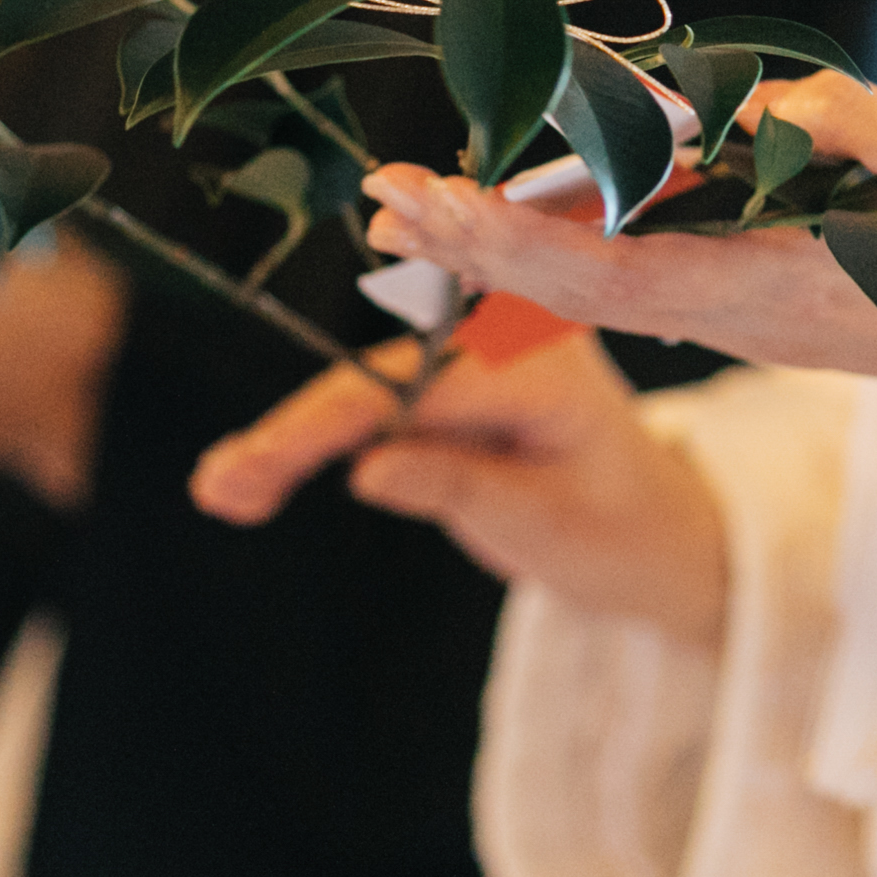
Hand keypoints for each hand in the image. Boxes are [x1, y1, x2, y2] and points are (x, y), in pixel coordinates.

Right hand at [190, 331, 730, 646]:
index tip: (255, 467)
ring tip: (219, 494)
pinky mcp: (445, 390)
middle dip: (289, 435)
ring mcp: (468, 362)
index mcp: (536, 360)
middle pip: (369, 381)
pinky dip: (309, 448)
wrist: (659, 535)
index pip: (410, 387)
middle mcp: (498, 341)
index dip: (323, 427)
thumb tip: (368, 469)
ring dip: (285, 444)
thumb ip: (463, 488)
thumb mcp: (550, 528)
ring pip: (355, 397)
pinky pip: (366, 414)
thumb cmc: (621, 533)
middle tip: (217, 490)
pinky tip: (249, 480)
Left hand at [359, 75, 876, 405]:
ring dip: (509, 249)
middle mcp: (741, 316)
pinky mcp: (759, 307)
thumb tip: (737, 104)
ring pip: (604, 288)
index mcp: (770, 291)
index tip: (430, 199)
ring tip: (421, 210)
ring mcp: (746, 320)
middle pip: (583, 287)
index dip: (511, 237)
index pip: (610, 269)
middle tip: (382, 202)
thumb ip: (830, 130)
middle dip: (477, 247)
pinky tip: (529, 216)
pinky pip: (643, 281)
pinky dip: (571, 249)